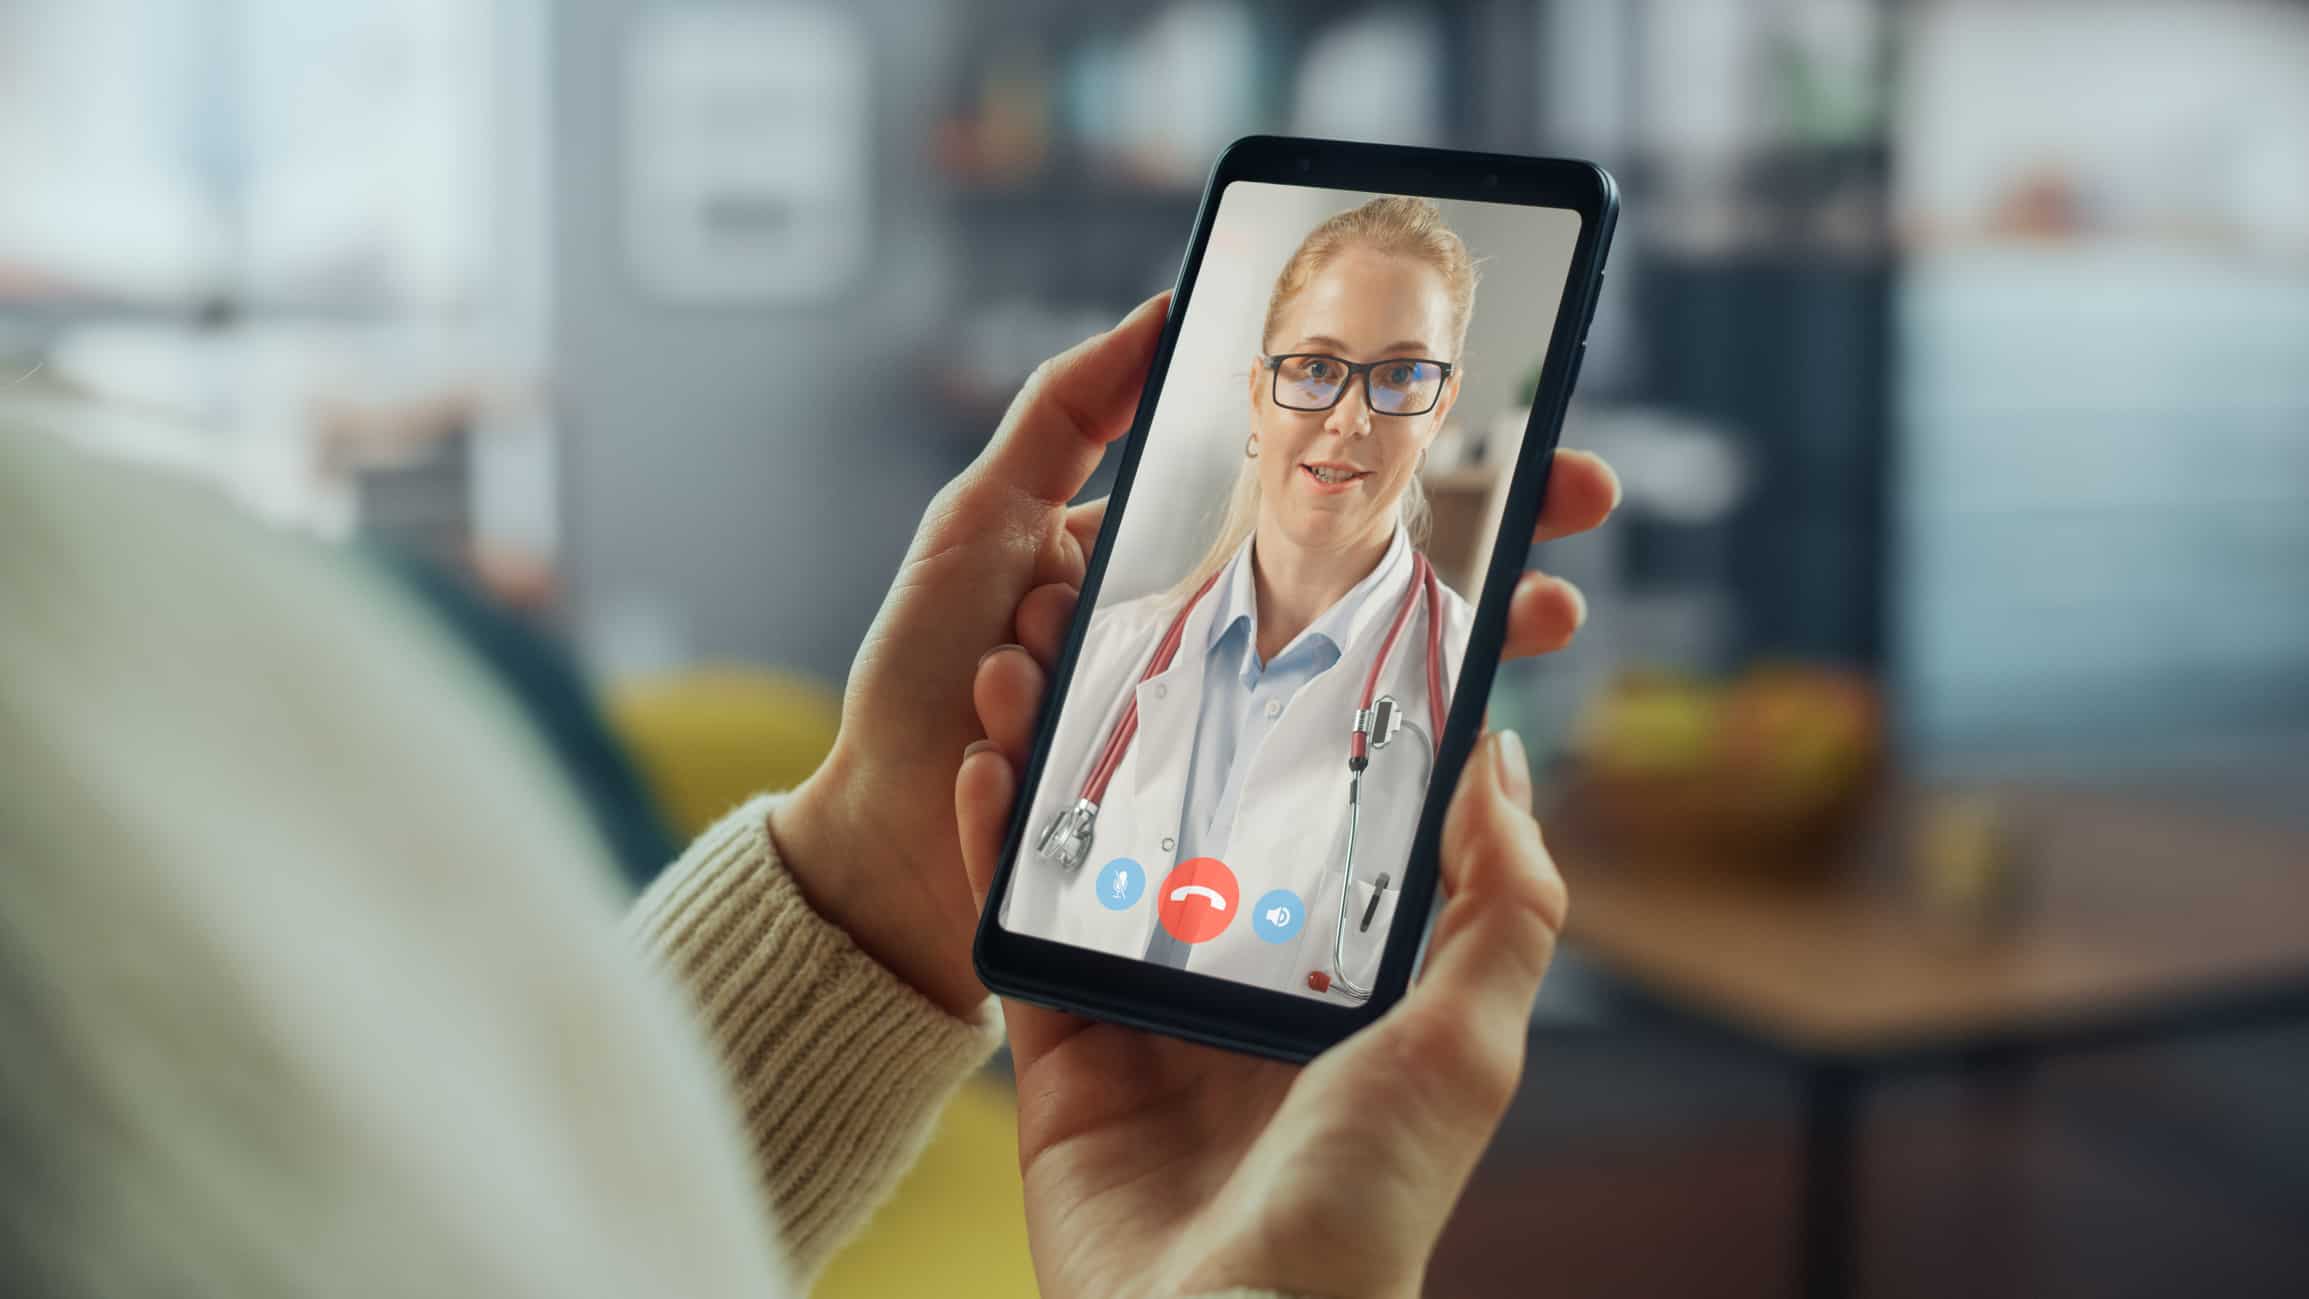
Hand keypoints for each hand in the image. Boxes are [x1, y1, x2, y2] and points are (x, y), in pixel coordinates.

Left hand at [774, 294, 1617, 1018]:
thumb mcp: (983, 521)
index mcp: (1174, 565)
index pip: (1324, 501)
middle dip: (1484, 560)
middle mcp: (1217, 644)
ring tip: (1539, 622)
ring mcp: (1226, 734)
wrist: (876, 849)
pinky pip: (1313, 788)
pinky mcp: (1225, 821)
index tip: (1519, 445)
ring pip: (1372, 687)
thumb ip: (1065, 416)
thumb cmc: (921, 680)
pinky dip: (1376, 759)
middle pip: (1378, 589)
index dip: (1424, 472)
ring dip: (1460, 650)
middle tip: (1571, 538)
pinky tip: (1434, 731)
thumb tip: (1162, 307)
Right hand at [956, 457, 1611, 1296]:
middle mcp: (1240, 982)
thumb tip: (1499, 759)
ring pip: (1088, 851)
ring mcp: (1142, 1012)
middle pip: (1183, 817)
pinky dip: (991, 844)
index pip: (1308, 818)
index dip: (1280, 722)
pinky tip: (979, 762)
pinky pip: (1016, 928)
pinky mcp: (1058, 1052)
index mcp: (1340, 974)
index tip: (1255, 622)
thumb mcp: (1466, 1044)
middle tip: (1114, 623)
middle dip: (1145, 722)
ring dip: (1054, 755)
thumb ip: (1501, 904)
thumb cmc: (1365, 1203)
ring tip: (1029, 663)